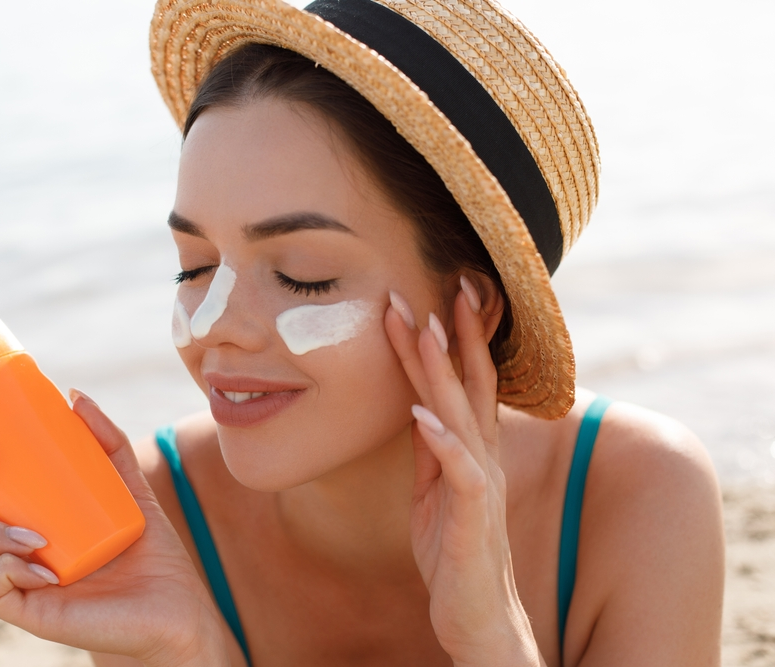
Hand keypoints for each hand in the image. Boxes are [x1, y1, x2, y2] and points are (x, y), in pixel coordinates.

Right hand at [0, 391, 229, 666]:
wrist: (174, 606)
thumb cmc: (146, 548)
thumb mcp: (128, 484)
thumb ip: (106, 440)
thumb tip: (73, 396)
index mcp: (21, 517)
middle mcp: (8, 549)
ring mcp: (14, 580)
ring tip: (33, 532)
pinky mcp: (26, 611)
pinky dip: (7, 569)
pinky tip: (43, 565)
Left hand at [385, 279, 542, 666]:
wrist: (478, 617)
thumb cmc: (455, 552)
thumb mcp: (434, 490)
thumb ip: (431, 448)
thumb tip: (416, 405)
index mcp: (472, 449)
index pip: (464, 383)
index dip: (451, 339)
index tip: (435, 295)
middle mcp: (482, 457)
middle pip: (468, 385)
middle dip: (454, 333)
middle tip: (443, 282)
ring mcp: (479, 485)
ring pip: (462, 414)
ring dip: (444, 370)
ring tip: (428, 326)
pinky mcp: (472, 517)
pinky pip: (459, 472)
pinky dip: (443, 440)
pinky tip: (422, 413)